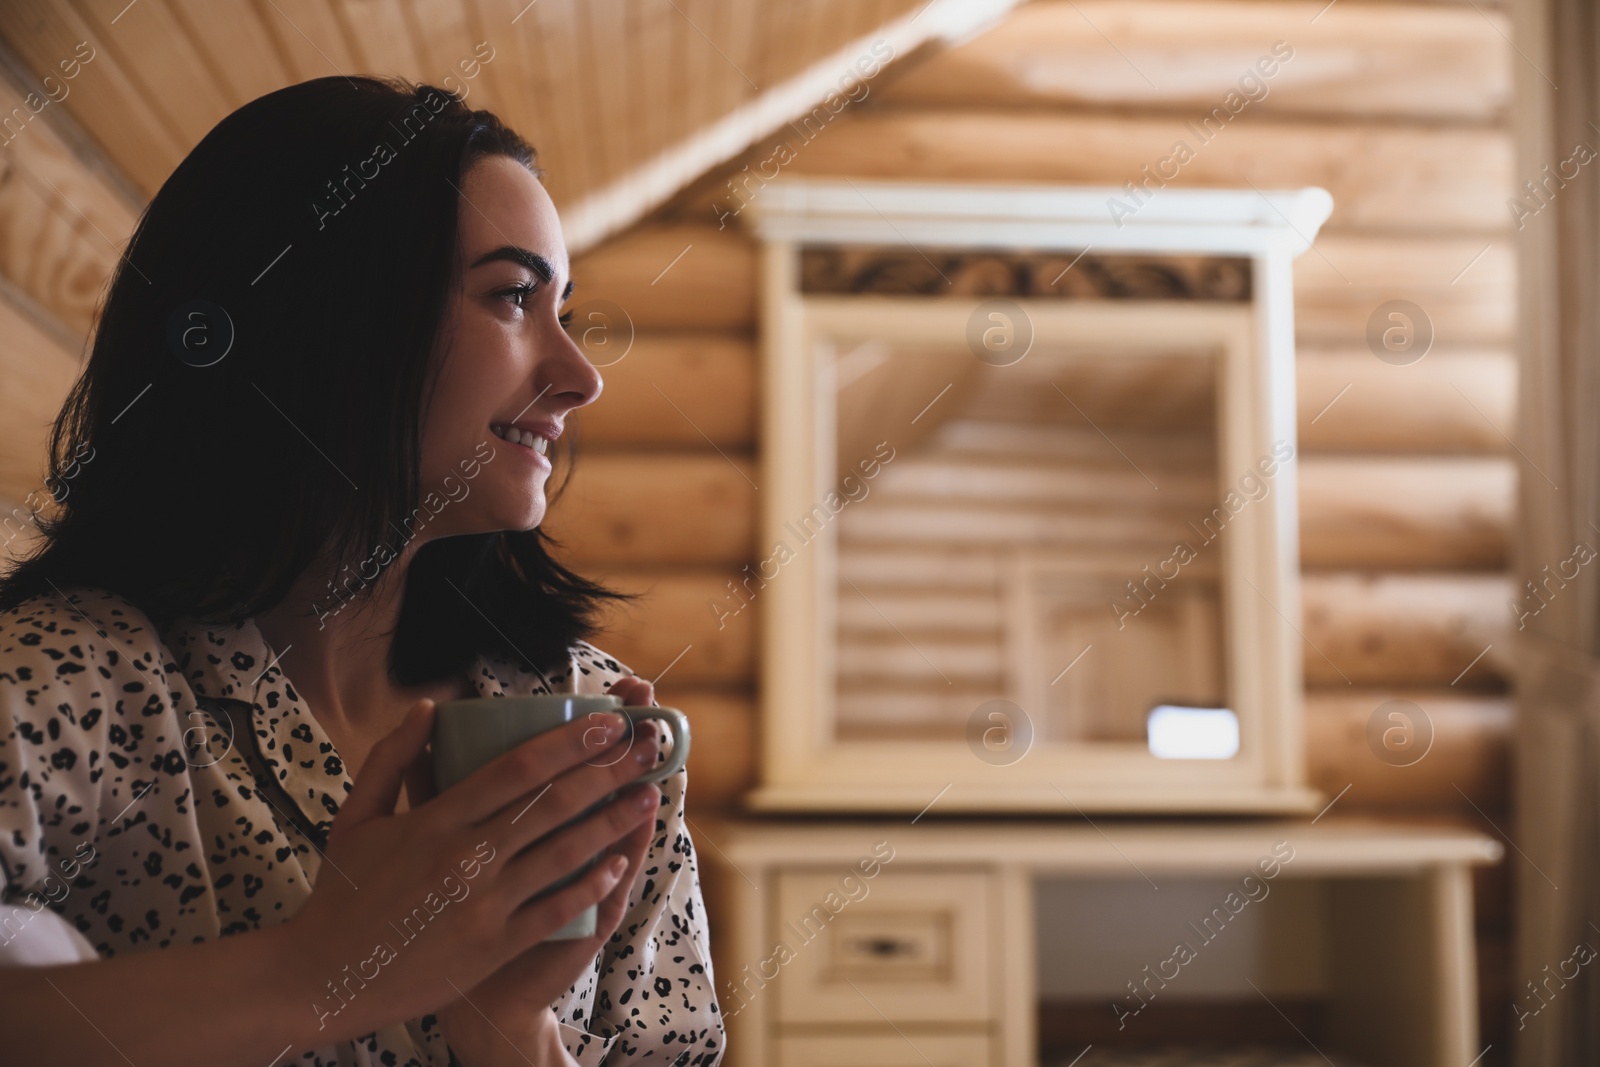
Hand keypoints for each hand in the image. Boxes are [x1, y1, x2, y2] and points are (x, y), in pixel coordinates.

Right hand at [273, 692, 661, 1050]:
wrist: (324, 979)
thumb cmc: (341, 893)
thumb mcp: (355, 817)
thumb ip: (392, 758)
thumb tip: (428, 707)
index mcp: (435, 820)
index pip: (516, 769)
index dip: (569, 742)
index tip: (607, 722)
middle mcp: (464, 857)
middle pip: (552, 803)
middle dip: (607, 770)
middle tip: (647, 746)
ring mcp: (482, 903)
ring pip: (562, 853)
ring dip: (612, 820)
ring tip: (648, 794)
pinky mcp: (492, 945)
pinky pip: (554, 909)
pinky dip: (590, 885)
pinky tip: (619, 862)